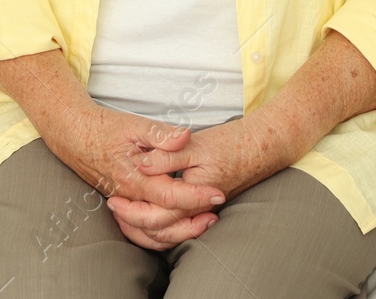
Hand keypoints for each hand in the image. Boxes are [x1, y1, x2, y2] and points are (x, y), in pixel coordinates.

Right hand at [38, 102, 225, 248]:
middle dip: (193, 221)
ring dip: (180, 232)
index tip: (217, 194)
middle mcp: (128, 196)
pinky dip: (160, 237)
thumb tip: (185, 136)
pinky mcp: (121, 205)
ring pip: (152, 232)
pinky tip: (178, 228)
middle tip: (216, 212)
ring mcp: (124, 204)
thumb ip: (161, 133)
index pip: (170, 195)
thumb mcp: (134, 124)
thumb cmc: (105, 128)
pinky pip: (139, 232)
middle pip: (164, 221)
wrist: (75, 136)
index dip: (196, 197)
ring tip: (203, 222)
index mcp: (134, 177)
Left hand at [106, 115, 297, 249]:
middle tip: (113, 207)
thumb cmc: (231, 143)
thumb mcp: (195, 145)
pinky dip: (162, 224)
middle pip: (161, 229)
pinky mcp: (205, 204)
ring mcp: (203, 209)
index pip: (157, 214)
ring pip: (171, 232)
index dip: (132, 209)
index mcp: (194, 195)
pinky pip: (180, 224)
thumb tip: (140, 164)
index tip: (113, 198)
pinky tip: (151, 212)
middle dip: (134, 222)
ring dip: (146, 227)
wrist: (263, 146)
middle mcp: (199, 209)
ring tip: (125, 214)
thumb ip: (166, 156)